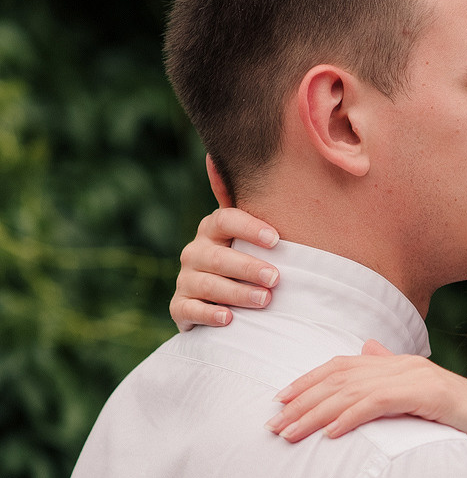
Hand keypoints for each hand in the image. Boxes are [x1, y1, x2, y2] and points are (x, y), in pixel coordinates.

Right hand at [170, 206, 281, 329]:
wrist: (211, 298)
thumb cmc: (239, 261)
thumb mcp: (243, 236)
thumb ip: (244, 208)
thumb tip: (222, 158)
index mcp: (211, 230)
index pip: (226, 220)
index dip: (249, 228)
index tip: (275, 240)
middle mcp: (194, 252)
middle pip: (219, 257)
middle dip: (248, 268)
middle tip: (274, 278)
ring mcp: (185, 280)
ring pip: (208, 285)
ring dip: (237, 293)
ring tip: (264, 299)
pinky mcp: (179, 306)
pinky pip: (190, 310)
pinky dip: (209, 315)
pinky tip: (228, 319)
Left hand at [267, 343, 466, 477]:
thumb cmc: (466, 427)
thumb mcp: (423, 404)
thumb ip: (394, 379)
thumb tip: (366, 350)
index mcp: (401, 364)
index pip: (342, 366)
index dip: (307, 381)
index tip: (279, 401)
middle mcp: (406, 364)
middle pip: (340, 376)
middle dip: (302, 400)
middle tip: (273, 424)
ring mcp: (419, 376)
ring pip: (353, 390)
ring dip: (316, 413)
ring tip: (290, 433)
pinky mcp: (431, 394)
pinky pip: (381, 403)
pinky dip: (352, 416)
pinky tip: (330, 434)